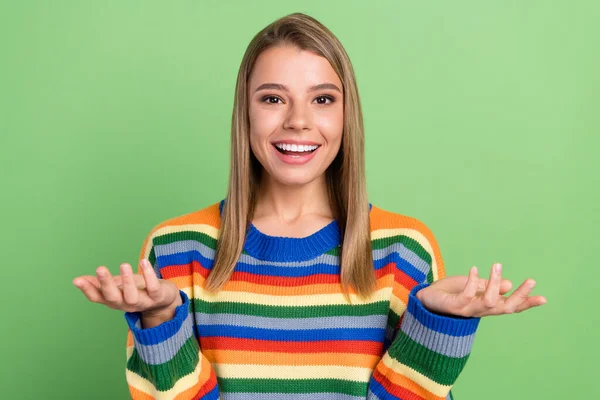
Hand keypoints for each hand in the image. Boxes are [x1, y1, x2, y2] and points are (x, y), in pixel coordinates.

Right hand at [72, 259, 180, 316]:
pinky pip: (153, 288)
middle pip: (113, 298)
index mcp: (114, 300)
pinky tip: (144, 262)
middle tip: (100, 268)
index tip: (78, 280)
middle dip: (106, 284)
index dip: (88, 290)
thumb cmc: (137, 290)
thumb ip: (100, 284)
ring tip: (123, 264)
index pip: (98, 298)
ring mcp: (142, 302)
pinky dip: (149, 275)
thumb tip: (77, 280)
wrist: (164, 300)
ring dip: (127, 281)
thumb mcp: (118, 286)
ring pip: (132, 296)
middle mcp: (126, 304)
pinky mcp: (157, 297)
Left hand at [415, 263, 546, 317]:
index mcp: (485, 306)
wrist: (424, 299)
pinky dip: (473, 281)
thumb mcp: (471, 285)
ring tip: (497, 265)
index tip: (544, 298)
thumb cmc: (447, 293)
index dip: (526, 303)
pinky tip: (475, 269)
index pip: (510, 307)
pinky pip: (468, 295)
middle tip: (531, 280)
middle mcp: (479, 311)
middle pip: (505, 308)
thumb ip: (488, 286)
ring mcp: (467, 310)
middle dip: (520, 296)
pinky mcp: (454, 307)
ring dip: (497, 283)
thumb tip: (510, 284)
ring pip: (490, 302)